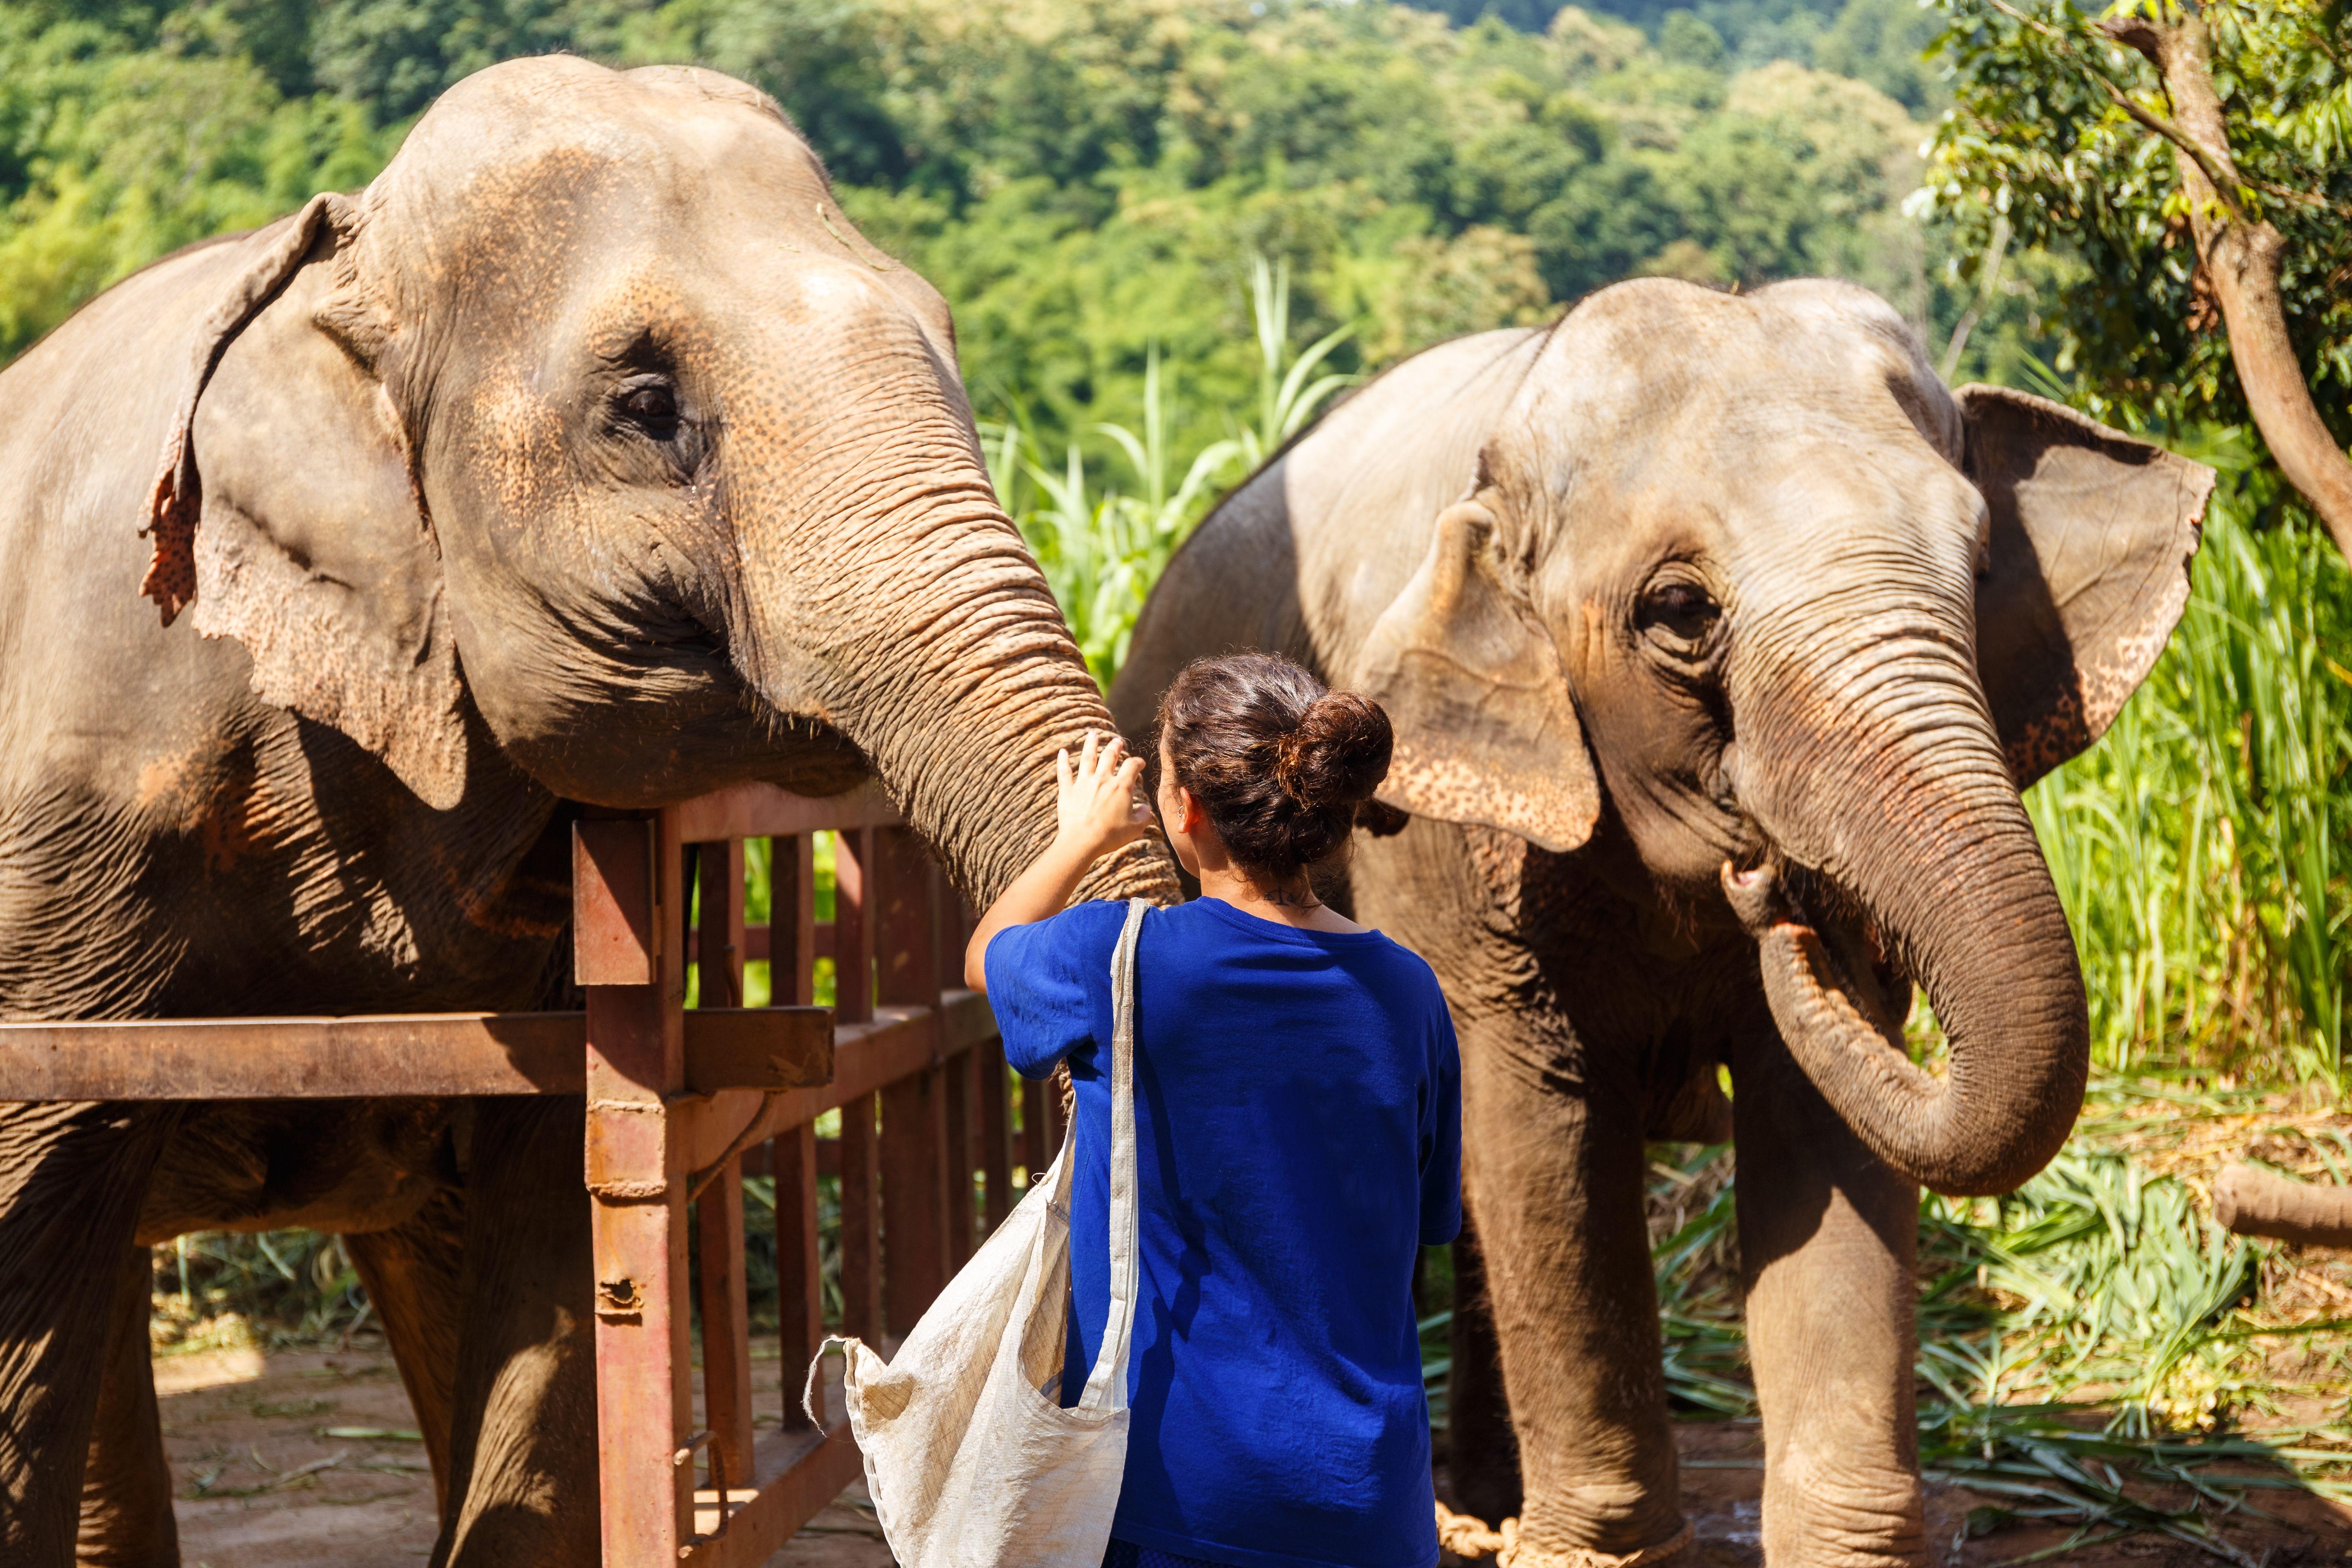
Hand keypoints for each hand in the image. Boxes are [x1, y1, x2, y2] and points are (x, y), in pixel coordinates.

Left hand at [1054, 731, 1152, 863]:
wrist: (1082, 841)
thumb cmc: (1110, 836)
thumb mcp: (1135, 828)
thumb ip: (1144, 816)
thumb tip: (1146, 808)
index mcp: (1121, 787)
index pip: (1132, 766)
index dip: (1137, 762)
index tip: (1140, 763)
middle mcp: (1102, 780)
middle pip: (1109, 756)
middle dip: (1115, 746)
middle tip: (1117, 741)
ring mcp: (1083, 783)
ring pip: (1087, 757)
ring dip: (1091, 744)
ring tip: (1093, 734)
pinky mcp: (1067, 791)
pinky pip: (1064, 772)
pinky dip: (1062, 761)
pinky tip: (1062, 751)